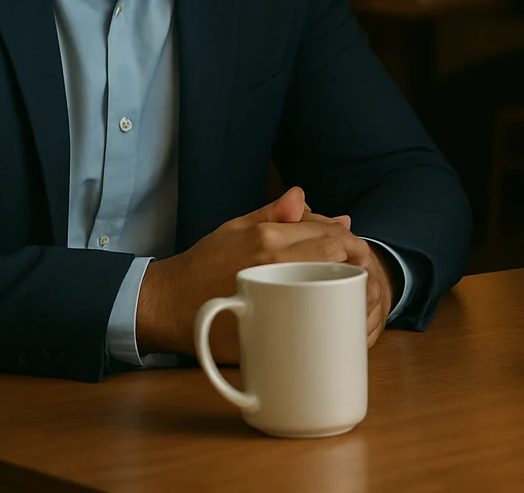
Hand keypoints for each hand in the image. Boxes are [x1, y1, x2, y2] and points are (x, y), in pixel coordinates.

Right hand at [137, 186, 378, 361]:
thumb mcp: (233, 227)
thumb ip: (271, 212)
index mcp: (267, 238)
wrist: (167, 303)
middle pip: (336, 258)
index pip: (328, 235)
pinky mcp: (265, 327)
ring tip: (349, 290)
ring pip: (329, 287)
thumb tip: (303, 196)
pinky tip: (334, 314)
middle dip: (354, 262)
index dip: (349, 242)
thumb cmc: (201, 264)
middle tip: (357, 271)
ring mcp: (271, 296)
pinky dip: (329, 315)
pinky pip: (311, 319)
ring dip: (347, 287)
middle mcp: (272, 263)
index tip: (353, 251)